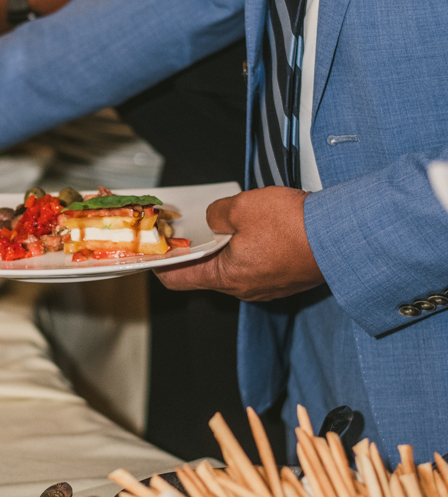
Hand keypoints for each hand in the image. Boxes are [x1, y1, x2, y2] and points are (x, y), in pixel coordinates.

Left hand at [156, 187, 324, 300]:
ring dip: (226, 248)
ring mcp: (267, 287)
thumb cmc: (293, 225)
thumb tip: (215, 219)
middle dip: (197, 250)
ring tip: (225, 222)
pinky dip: (249, 250)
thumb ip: (218, 214)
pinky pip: (258, 266)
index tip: (153, 252)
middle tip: (190, 227)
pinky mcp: (286, 279)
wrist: (343, 236)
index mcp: (227, 277)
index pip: (178, 280)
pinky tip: (256, 229)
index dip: (161, 265)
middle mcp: (244, 289)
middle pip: (207, 273)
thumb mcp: (242, 207)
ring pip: (235, 268)